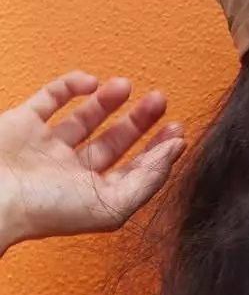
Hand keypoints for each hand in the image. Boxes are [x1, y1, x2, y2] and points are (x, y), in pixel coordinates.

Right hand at [0, 71, 184, 254]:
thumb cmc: (48, 211)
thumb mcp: (112, 206)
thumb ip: (147, 181)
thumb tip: (175, 152)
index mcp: (92, 195)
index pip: (132, 170)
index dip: (157, 151)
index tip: (178, 131)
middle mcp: (70, 172)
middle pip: (113, 143)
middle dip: (138, 122)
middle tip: (160, 100)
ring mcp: (46, 147)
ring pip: (84, 118)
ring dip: (108, 101)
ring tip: (128, 85)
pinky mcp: (23, 123)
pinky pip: (50, 99)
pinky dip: (70, 87)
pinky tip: (91, 82)